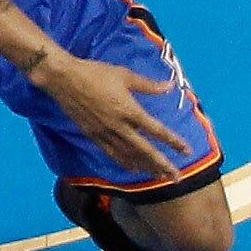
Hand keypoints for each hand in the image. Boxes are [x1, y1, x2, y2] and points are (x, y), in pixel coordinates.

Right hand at [29, 49, 194, 180]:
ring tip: (158, 177)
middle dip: (162, 165)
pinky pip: (110, 152)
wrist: (63, 79)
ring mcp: (104, 132)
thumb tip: (170, 86)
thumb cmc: (95, 73)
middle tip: (176, 178)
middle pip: (145, 150)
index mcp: (130, 110)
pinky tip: (132, 168)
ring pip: (128, 155)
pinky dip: (123, 162)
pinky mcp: (92, 134)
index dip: (174, 142)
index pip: (157, 130)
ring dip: (145, 167)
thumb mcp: (124, 75)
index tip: (187, 151)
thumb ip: (148, 85)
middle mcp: (119, 126)